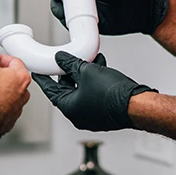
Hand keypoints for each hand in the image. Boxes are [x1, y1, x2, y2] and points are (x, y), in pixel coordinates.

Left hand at [31, 51, 155, 131]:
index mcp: (69, 108)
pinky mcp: (103, 113)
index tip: (39, 72)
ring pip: (83, 90)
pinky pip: (93, 94)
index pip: (51, 90)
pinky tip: (101, 68)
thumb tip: (62, 59)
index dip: (45, 78)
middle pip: (67, 89)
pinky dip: (94, 82)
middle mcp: (78, 115)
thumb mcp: (87, 71)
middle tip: (69, 60)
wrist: (136, 104)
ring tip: (91, 60)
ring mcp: (91, 115)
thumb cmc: (113, 94)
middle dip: (70, 72)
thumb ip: (70, 64)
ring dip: (85, 74)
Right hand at [48, 0, 168, 35]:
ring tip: (69, 20)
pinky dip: (74, 31)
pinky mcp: (92, 26)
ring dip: (63, 18)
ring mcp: (87, 12)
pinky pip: (78, 29)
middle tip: (61, 9)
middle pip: (61, 0)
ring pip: (66, 15)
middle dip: (57, 5)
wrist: (149, 10)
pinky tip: (77, 30)